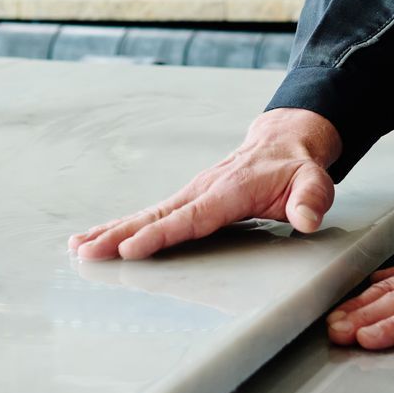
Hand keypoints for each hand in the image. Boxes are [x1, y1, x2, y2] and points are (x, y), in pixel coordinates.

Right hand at [68, 109, 342, 260]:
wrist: (284, 141)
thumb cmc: (296, 167)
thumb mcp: (314, 181)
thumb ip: (311, 200)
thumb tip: (307, 219)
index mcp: (229, 191)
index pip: (191, 217)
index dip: (161, 234)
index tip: (131, 249)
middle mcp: (202, 190)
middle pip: (156, 216)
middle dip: (120, 236)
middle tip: (87, 251)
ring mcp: (191, 193)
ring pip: (146, 214)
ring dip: (111, 231)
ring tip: (78, 247)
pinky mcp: (186, 199)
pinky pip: (151, 214)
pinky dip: (122, 226)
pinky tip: (99, 238)